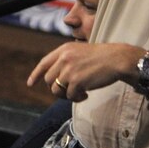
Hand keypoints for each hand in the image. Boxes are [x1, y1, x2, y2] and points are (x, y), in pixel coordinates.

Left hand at [27, 42, 141, 101]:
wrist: (117, 59)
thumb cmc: (102, 57)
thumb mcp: (80, 51)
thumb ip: (66, 60)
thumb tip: (55, 78)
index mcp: (64, 49)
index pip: (44, 63)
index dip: (35, 74)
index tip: (30, 83)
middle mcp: (64, 58)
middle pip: (48, 80)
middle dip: (57, 88)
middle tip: (70, 90)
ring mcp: (69, 70)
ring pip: (56, 90)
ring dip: (67, 95)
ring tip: (80, 92)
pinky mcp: (77, 81)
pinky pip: (70, 96)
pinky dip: (78, 98)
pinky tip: (87, 93)